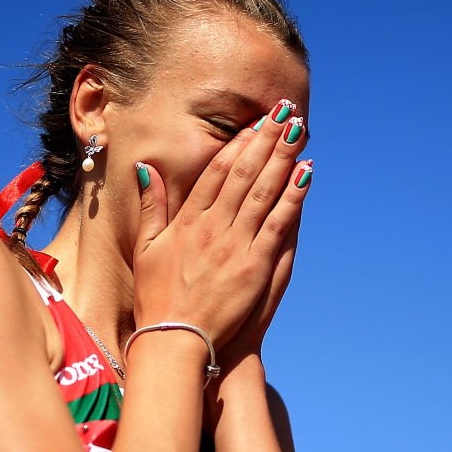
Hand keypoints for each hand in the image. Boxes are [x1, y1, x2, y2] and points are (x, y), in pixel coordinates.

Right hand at [132, 100, 311, 351]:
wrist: (176, 340)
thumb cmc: (157, 298)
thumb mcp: (145, 249)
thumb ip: (151, 207)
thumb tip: (146, 169)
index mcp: (187, 222)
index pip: (217, 172)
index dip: (238, 143)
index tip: (255, 122)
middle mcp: (213, 228)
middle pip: (245, 173)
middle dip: (267, 139)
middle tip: (286, 111)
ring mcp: (236, 246)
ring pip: (264, 191)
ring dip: (284, 157)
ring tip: (300, 130)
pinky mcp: (255, 266)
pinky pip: (279, 223)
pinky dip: (293, 196)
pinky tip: (306, 173)